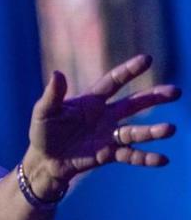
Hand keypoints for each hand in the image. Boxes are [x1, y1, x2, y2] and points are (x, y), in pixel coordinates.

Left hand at [23, 54, 180, 198]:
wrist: (45, 160)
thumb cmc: (43, 132)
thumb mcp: (43, 112)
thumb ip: (52, 95)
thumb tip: (57, 73)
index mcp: (91, 101)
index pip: (113, 82)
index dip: (129, 71)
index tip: (147, 59)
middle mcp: (105, 116)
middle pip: (133, 104)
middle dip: (153, 97)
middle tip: (175, 91)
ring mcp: (109, 135)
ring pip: (135, 131)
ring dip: (152, 131)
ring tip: (170, 129)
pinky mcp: (109, 154)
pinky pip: (131, 155)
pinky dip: (146, 158)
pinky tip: (162, 160)